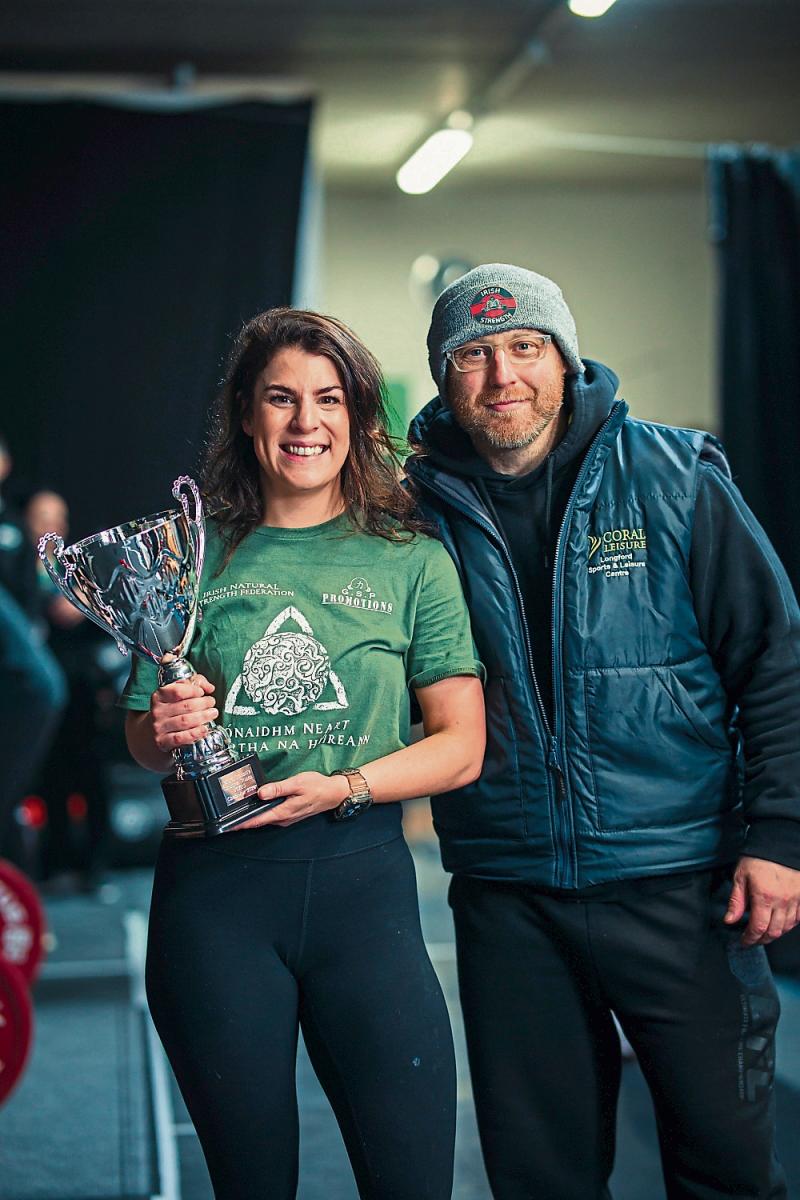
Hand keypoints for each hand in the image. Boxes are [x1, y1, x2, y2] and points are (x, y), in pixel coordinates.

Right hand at [150, 674, 217, 753]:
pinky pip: (181, 737)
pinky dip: (195, 733)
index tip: (203, 692)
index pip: (178, 691)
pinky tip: (204, 729)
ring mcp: (159, 727)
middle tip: (212, 703)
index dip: (194, 691)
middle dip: (203, 703)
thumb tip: (209, 687)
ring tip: (213, 713)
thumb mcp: (176, 693)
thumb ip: (194, 683)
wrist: (150, 733)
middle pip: (186, 706)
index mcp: (159, 696)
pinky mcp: (163, 742)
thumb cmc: (169, 710)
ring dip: (203, 717)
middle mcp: (157, 711)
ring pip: (185, 721)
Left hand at [234, 772, 349, 829]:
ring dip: (252, 816)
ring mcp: (286, 818)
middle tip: (226, 815)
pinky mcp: (288, 814)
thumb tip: (260, 793)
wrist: (333, 793)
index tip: (227, 825)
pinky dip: (261, 812)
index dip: (241, 823)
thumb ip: (278, 789)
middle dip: (243, 819)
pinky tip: (256, 806)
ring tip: (237, 810)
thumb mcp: (297, 783)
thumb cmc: (317, 786)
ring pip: (264, 819)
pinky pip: (271, 815)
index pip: (257, 820)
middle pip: (258, 821)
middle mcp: (283, 818)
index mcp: (283, 812)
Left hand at [724, 856, 799, 945]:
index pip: (758, 928)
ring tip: (764, 933)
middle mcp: (782, 901)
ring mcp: (795, 900)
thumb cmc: (758, 858)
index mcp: (764, 897)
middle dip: (761, 939)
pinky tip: (780, 922)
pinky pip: (798, 918)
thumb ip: (736, 901)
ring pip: (787, 927)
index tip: (744, 942)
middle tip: (752, 939)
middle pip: (774, 932)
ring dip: (774, 933)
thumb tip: (729, 920)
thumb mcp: (740, 877)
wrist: (778, 843)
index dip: (750, 939)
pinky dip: (789, 925)